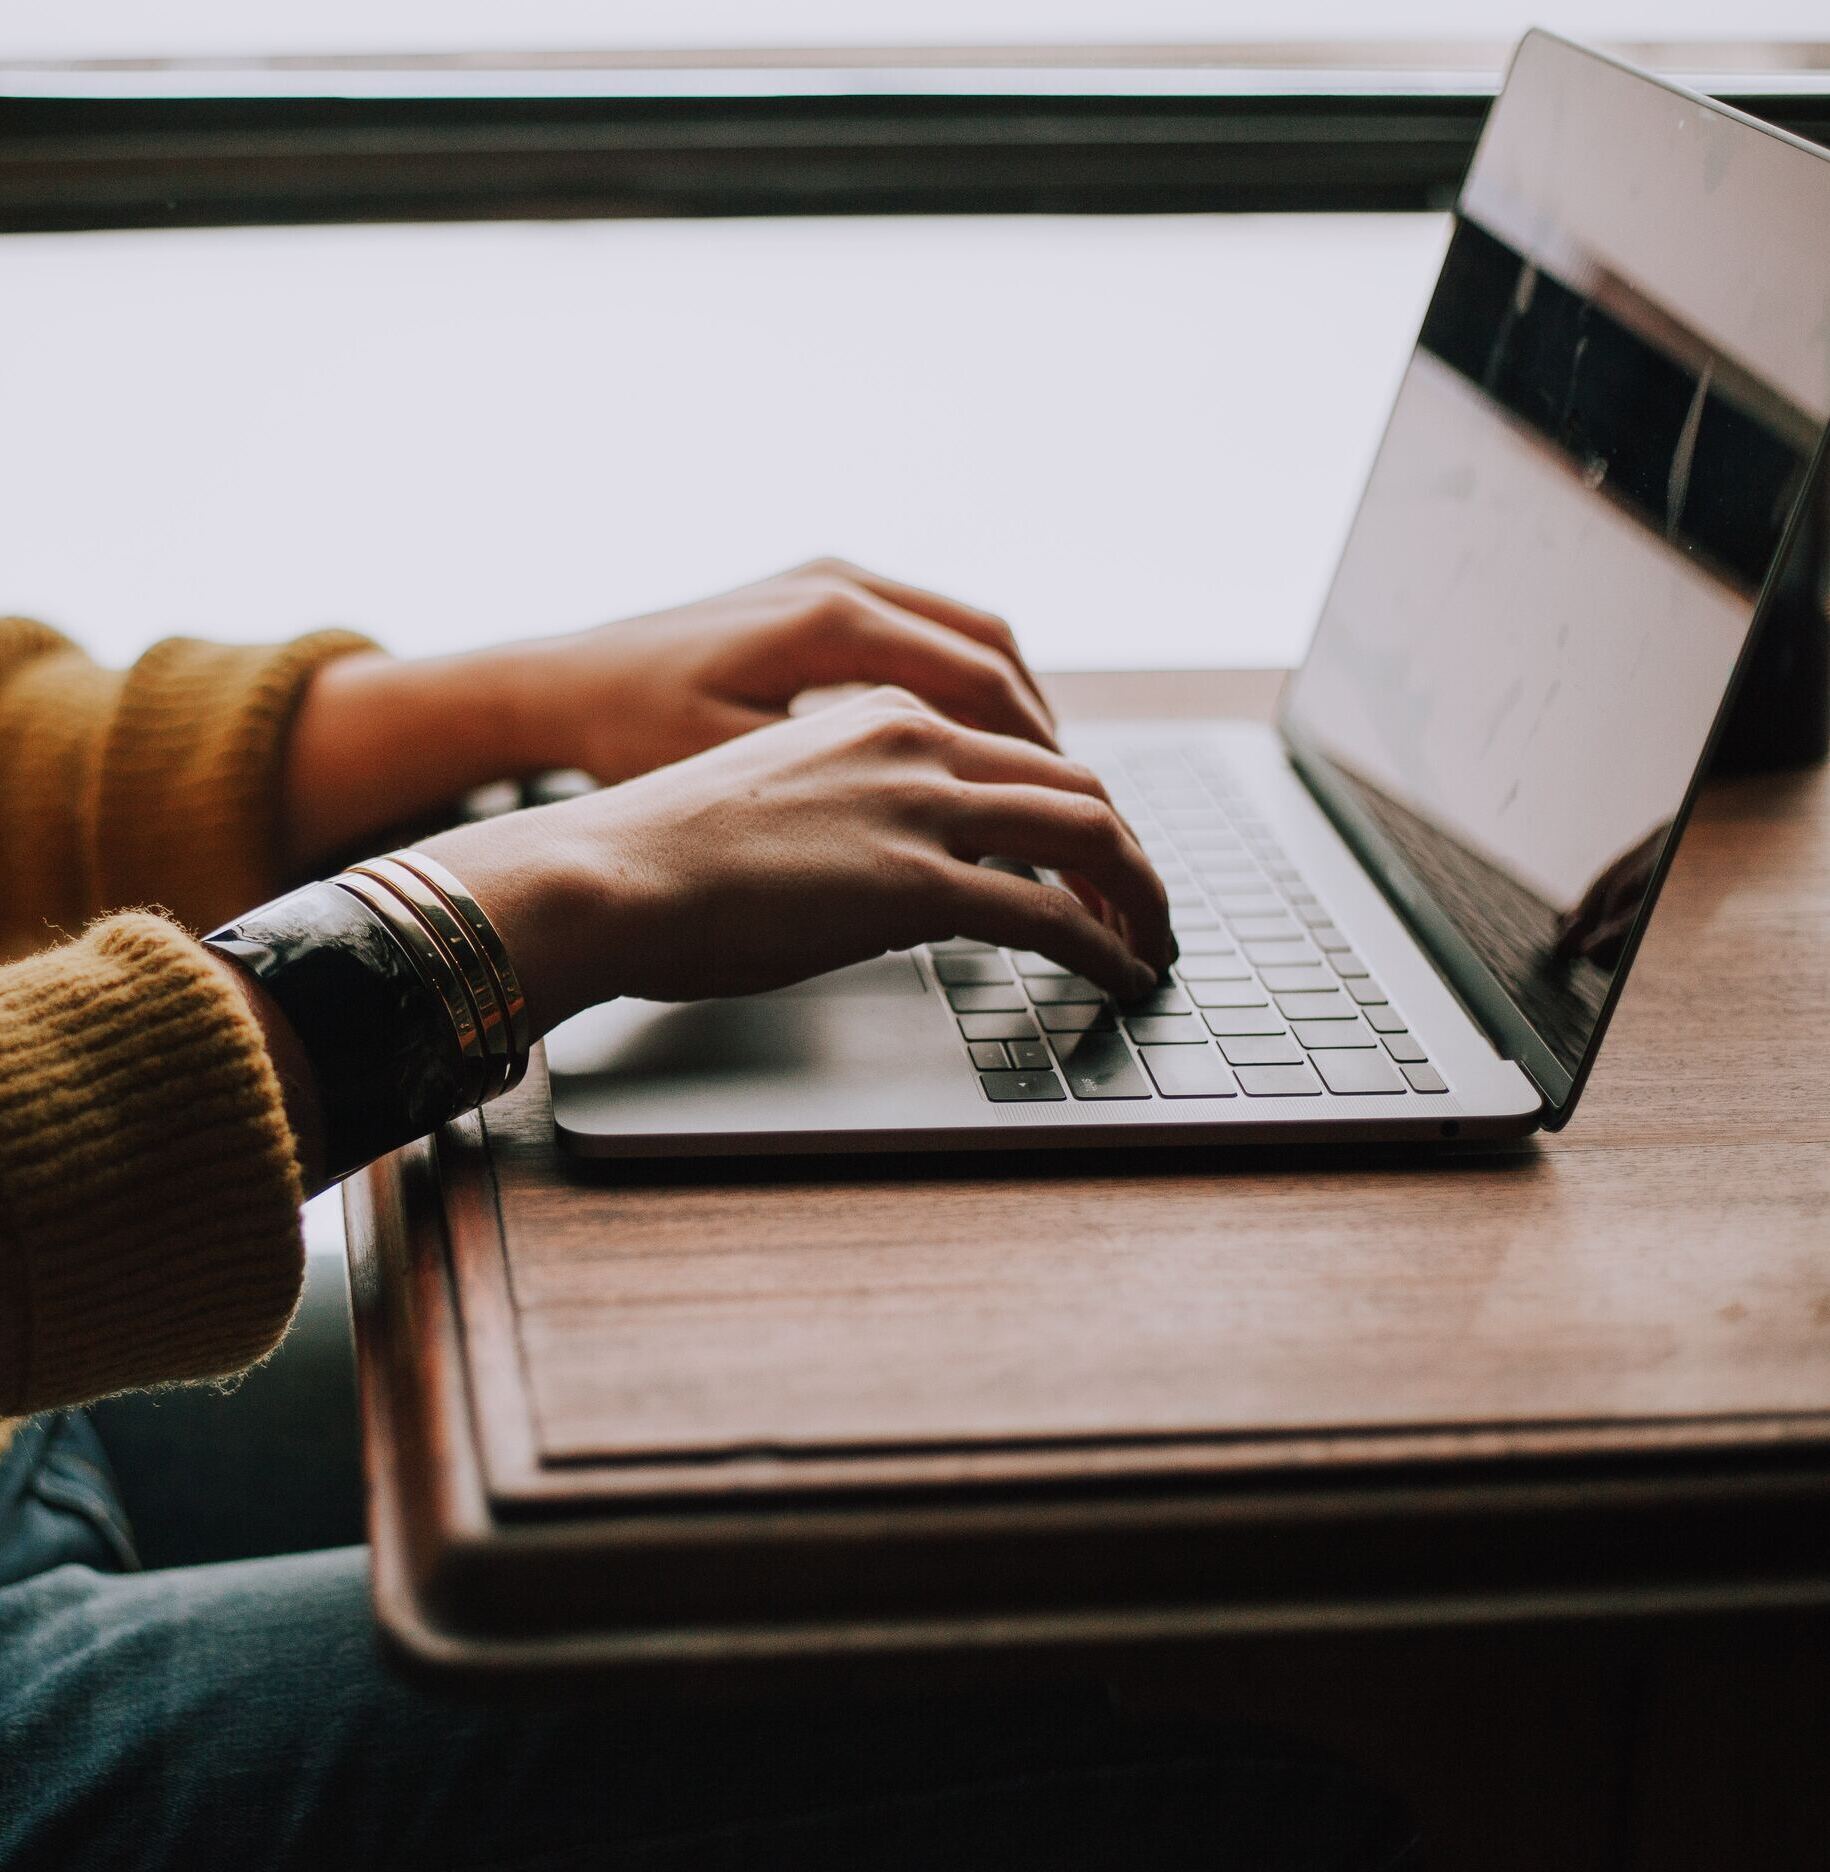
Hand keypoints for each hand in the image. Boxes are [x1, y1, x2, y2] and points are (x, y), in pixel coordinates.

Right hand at [420, 687, 1169, 1035]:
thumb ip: (859, 813)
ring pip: (1087, 834)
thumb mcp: (781, 800)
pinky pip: (1052, 914)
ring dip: (1138, 895)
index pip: (1019, 753)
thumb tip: (903, 875)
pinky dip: (1106, 945)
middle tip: (1146, 906)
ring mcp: (920, 807)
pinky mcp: (915, 882)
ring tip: (1153, 945)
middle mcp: (916, 742)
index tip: (1094, 860)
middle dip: (1128, 852)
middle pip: (1075, 784)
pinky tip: (1121, 975)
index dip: (1076, 811)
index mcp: (882, 715)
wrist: (602, 872)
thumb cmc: (664, 853)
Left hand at [500, 557, 1056, 782]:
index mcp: (832, 623)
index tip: (1074, 821)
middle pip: (994, 652)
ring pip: (969, 635)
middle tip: (1079, 809)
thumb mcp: (739, 777)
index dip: (1039, 760)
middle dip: (1045, 737)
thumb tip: (952, 842)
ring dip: (1014, 707)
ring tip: (1042, 781)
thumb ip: (850, 798)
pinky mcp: (815, 592)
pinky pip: (927, 630)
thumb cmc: (630, 737)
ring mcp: (830, 578)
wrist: (557, 685)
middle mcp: (842, 583)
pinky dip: (967, 685)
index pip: (983, 686)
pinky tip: (971, 743)